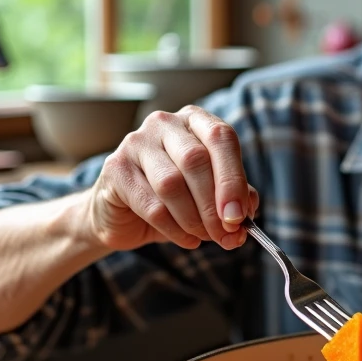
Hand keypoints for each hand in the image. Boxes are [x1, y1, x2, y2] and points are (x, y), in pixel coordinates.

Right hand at [85, 105, 258, 251]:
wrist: (124, 215)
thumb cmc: (175, 200)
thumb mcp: (211, 196)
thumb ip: (234, 199)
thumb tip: (246, 214)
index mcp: (196, 121)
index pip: (221, 138)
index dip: (233, 179)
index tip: (239, 215)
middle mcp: (165, 123)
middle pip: (196, 160)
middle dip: (214, 205)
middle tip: (226, 235)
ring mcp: (136, 142)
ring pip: (172, 183)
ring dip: (193, 219)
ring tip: (203, 237)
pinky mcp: (115, 168)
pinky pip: (151, 205)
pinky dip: (174, 229)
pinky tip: (186, 239)